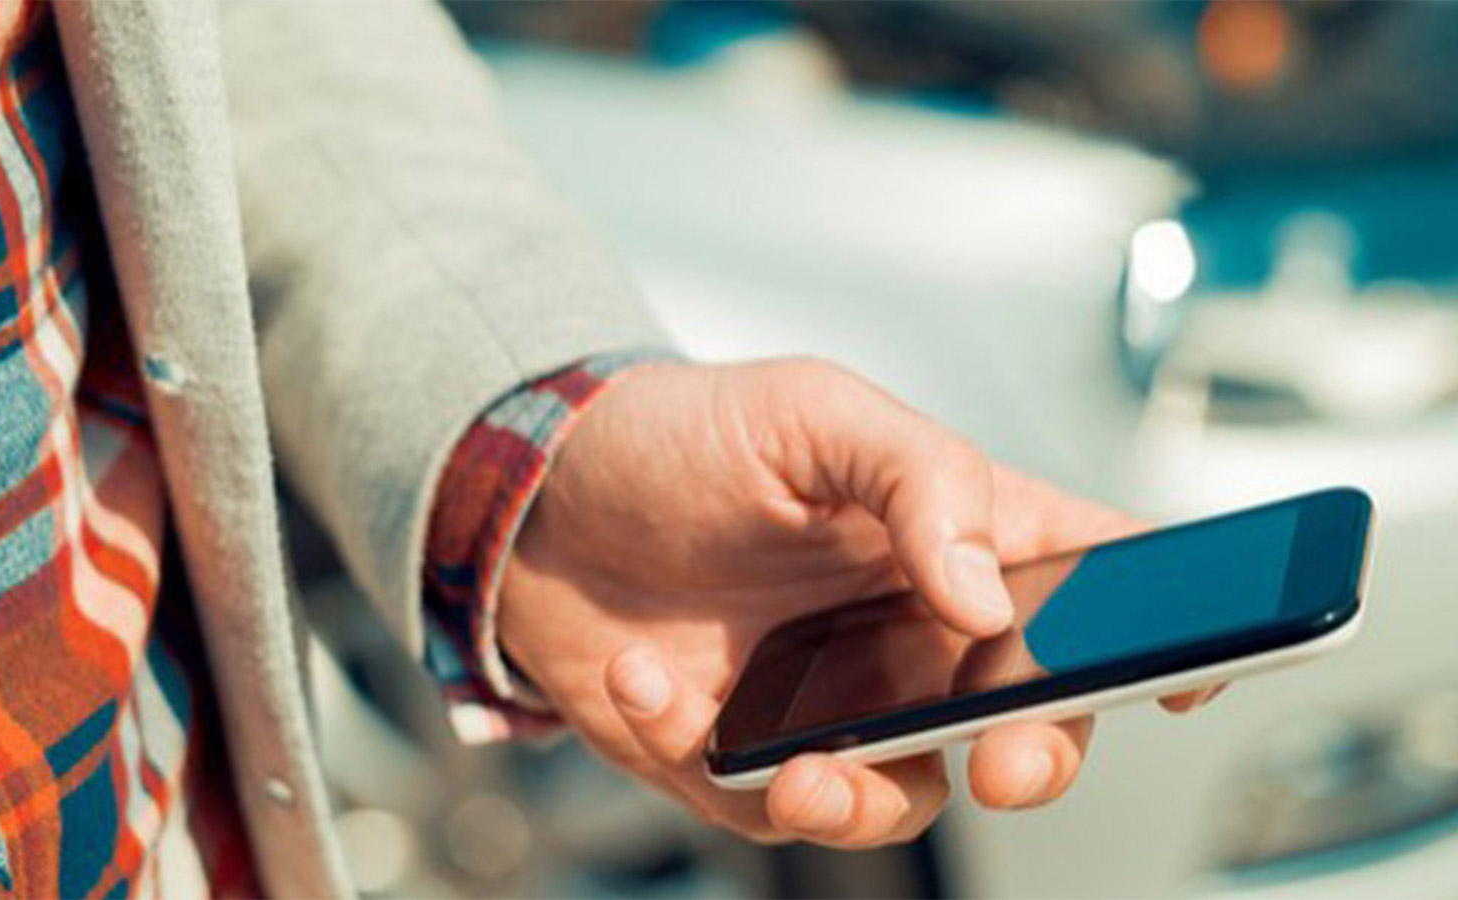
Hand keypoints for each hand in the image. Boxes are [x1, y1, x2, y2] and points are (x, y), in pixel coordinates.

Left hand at [498, 359, 1214, 846]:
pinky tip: (648, 684)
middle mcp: (909, 633)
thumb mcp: (813, 413)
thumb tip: (982, 596)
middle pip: (1024, 722)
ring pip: (897, 796)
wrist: (540, 496)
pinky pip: (757, 799)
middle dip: (1035, 758)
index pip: (1091, 585)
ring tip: (797, 771)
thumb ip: (920, 481)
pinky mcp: (744, 754)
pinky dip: (700, 754)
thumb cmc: (686, 434)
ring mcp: (832, 702)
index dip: (1167, 630)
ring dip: (859, 801)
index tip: (1197, 668)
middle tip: (1009, 759)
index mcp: (953, 536)